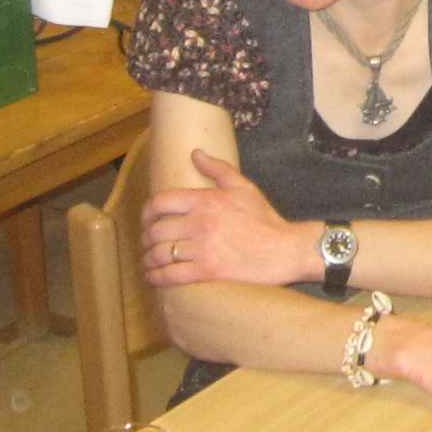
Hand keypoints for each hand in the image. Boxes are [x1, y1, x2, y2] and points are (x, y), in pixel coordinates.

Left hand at [142, 150, 302, 286]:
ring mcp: (202, 248)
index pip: (160, 202)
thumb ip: (218, 169)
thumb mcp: (244, 187)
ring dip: (148, 260)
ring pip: (159, 254)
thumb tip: (195, 154)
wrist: (285, 250)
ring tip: (149, 262)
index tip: (146, 221)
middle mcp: (200, 223)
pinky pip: (171, 275)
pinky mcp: (207, 271)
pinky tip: (154, 277)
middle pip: (156, 231)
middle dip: (146, 239)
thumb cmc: (265, 219)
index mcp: (205, 201)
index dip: (146, 213)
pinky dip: (156, 277)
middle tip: (147, 244)